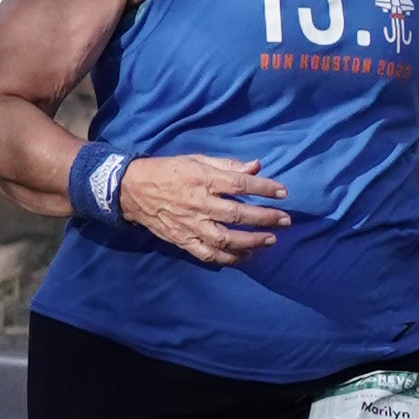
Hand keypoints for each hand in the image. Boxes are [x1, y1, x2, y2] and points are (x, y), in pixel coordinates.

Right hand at [119, 152, 289, 264]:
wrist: (132, 190)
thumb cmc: (170, 171)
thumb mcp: (197, 160)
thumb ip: (227, 165)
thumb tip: (256, 166)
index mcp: (202, 180)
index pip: (239, 185)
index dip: (264, 188)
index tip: (283, 192)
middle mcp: (198, 204)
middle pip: (237, 215)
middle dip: (265, 218)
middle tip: (285, 220)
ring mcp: (190, 225)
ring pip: (225, 238)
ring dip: (251, 242)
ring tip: (271, 240)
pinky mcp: (183, 240)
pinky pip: (208, 254)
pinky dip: (228, 258)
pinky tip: (246, 256)